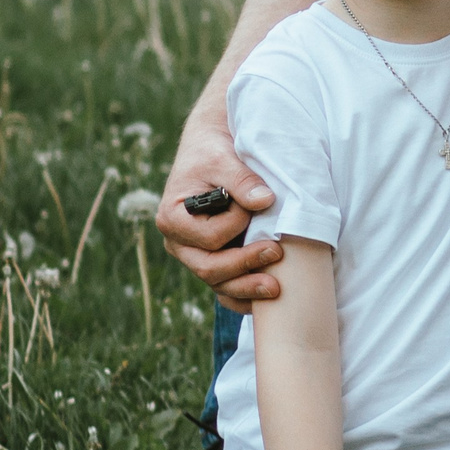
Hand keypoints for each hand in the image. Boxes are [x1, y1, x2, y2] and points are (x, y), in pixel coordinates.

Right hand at [158, 112, 281, 311]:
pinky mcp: (213, 259)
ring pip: (218, 283)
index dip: (235, 225)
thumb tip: (264, 201)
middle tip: (276, 254)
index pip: (209, 238)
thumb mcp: (224, 159)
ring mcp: (195, 255)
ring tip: (276, 288)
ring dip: (247, 287)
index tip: (255, 205)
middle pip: (209, 268)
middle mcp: (179, 242)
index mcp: (172, 218)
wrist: (212, 149)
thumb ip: (241, 180)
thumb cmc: (212, 152)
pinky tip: (266, 300)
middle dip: (244, 266)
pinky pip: (225, 286)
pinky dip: (244, 295)